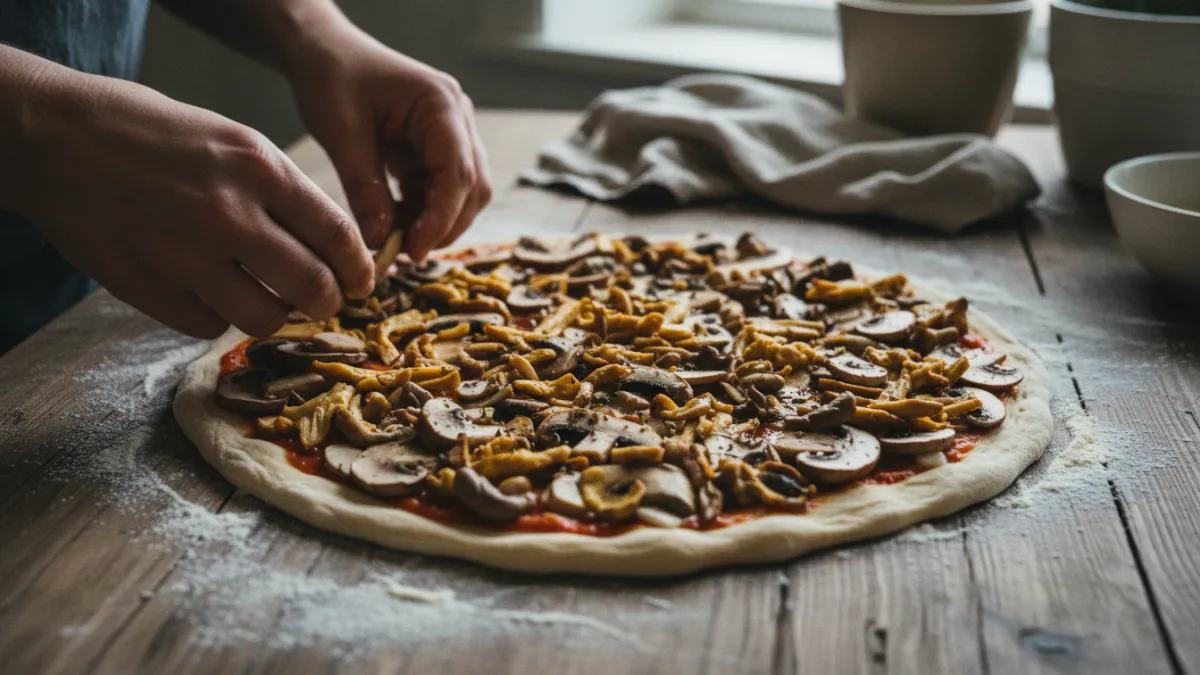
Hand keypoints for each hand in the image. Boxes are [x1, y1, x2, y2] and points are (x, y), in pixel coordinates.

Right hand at [15, 69, 374, 338]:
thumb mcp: (235, 141)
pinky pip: (210, 326)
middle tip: (323, 302)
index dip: (360, 270)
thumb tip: (334, 249)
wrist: (60, 137)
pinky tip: (210, 294)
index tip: (363, 282)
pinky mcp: (150, 287)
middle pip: (312, 287)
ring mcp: (187, 255)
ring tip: (265, 298)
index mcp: (260, 169)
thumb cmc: (157, 135)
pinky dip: (219, 317)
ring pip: (265, 318)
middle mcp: (230, 214)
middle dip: (328, 302)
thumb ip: (284, 193)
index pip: (339, 236)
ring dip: (275, 315)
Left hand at [286, 27, 491, 260]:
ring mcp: (451, 135)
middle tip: (404, 254)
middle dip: (444, 225)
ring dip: (434, 222)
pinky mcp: (435, 150)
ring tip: (395, 241)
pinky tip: (392, 223)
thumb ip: (364, 188)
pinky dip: (420, 213)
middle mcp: (457, 120)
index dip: (442, 217)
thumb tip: (380, 242)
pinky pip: (439, 190)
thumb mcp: (341, 133)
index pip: (459, 172)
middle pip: (472, 188)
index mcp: (441, 105)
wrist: (325, 52)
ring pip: (462, 194)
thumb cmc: (332, 78)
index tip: (415, 250)